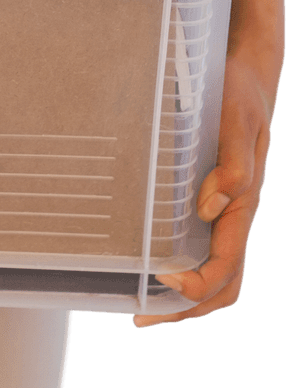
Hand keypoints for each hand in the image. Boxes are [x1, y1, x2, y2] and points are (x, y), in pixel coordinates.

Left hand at [133, 51, 273, 326]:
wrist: (245, 72)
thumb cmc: (239, 95)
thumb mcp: (237, 124)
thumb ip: (232, 165)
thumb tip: (210, 208)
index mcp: (243, 205)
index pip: (226, 267)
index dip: (196, 286)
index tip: (161, 282)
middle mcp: (235, 213)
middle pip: (222, 283)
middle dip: (185, 308)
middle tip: (141, 316)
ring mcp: (225, 209)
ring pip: (213, 269)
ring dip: (182, 295)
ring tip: (143, 303)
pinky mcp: (212, 195)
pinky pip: (203, 244)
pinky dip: (182, 266)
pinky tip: (151, 262)